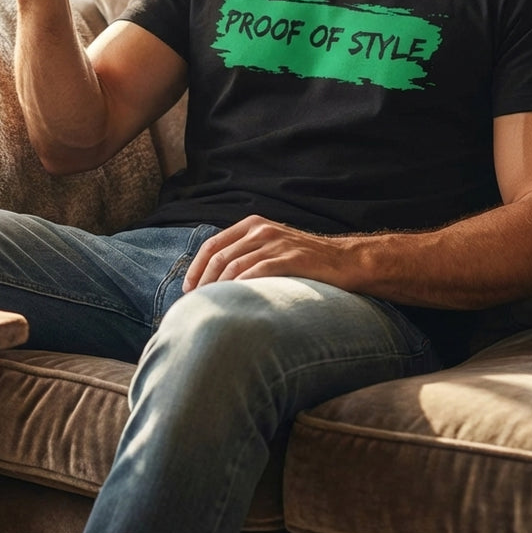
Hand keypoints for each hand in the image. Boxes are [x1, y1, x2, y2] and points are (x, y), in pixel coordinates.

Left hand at [183, 215, 356, 291]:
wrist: (343, 261)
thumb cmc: (304, 259)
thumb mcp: (272, 246)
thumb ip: (246, 252)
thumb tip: (214, 276)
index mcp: (253, 224)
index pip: (213, 244)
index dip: (196, 267)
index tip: (188, 288)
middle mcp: (261, 229)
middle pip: (219, 256)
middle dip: (203, 281)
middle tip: (195, 303)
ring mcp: (275, 243)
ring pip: (233, 266)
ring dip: (218, 289)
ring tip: (211, 308)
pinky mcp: (290, 259)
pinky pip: (256, 273)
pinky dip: (240, 288)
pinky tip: (234, 302)